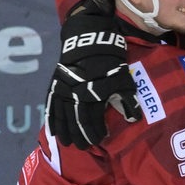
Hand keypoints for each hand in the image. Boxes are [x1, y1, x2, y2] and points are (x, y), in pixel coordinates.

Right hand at [45, 0, 140, 148]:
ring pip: (62, 115)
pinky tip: (52, 130)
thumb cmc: (111, 58)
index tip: (100, 140)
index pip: (92, 119)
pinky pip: (51, 104)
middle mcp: (75, 93)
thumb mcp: (123, 77)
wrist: (89, 37)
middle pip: (76, 120)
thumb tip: (133, 119)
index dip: (96, 131)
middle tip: (84, 147)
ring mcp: (63, 88)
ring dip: (65, 130)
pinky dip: (51, 119)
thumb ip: (127, 99)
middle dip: (80, 135)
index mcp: (92, 93)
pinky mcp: (56, 83)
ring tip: (68, 143)